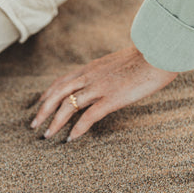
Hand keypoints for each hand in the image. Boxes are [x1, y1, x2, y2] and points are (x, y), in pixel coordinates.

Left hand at [30, 45, 178, 141]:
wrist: (159, 53)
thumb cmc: (145, 58)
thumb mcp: (117, 63)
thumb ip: (106, 72)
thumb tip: (104, 81)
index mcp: (91, 68)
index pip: (61, 81)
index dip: (48, 94)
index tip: (39, 105)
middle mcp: (90, 77)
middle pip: (57, 93)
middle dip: (43, 110)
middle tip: (34, 125)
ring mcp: (99, 88)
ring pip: (68, 106)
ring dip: (55, 122)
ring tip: (47, 135)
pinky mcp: (112, 99)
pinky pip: (88, 116)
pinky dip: (77, 129)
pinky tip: (71, 139)